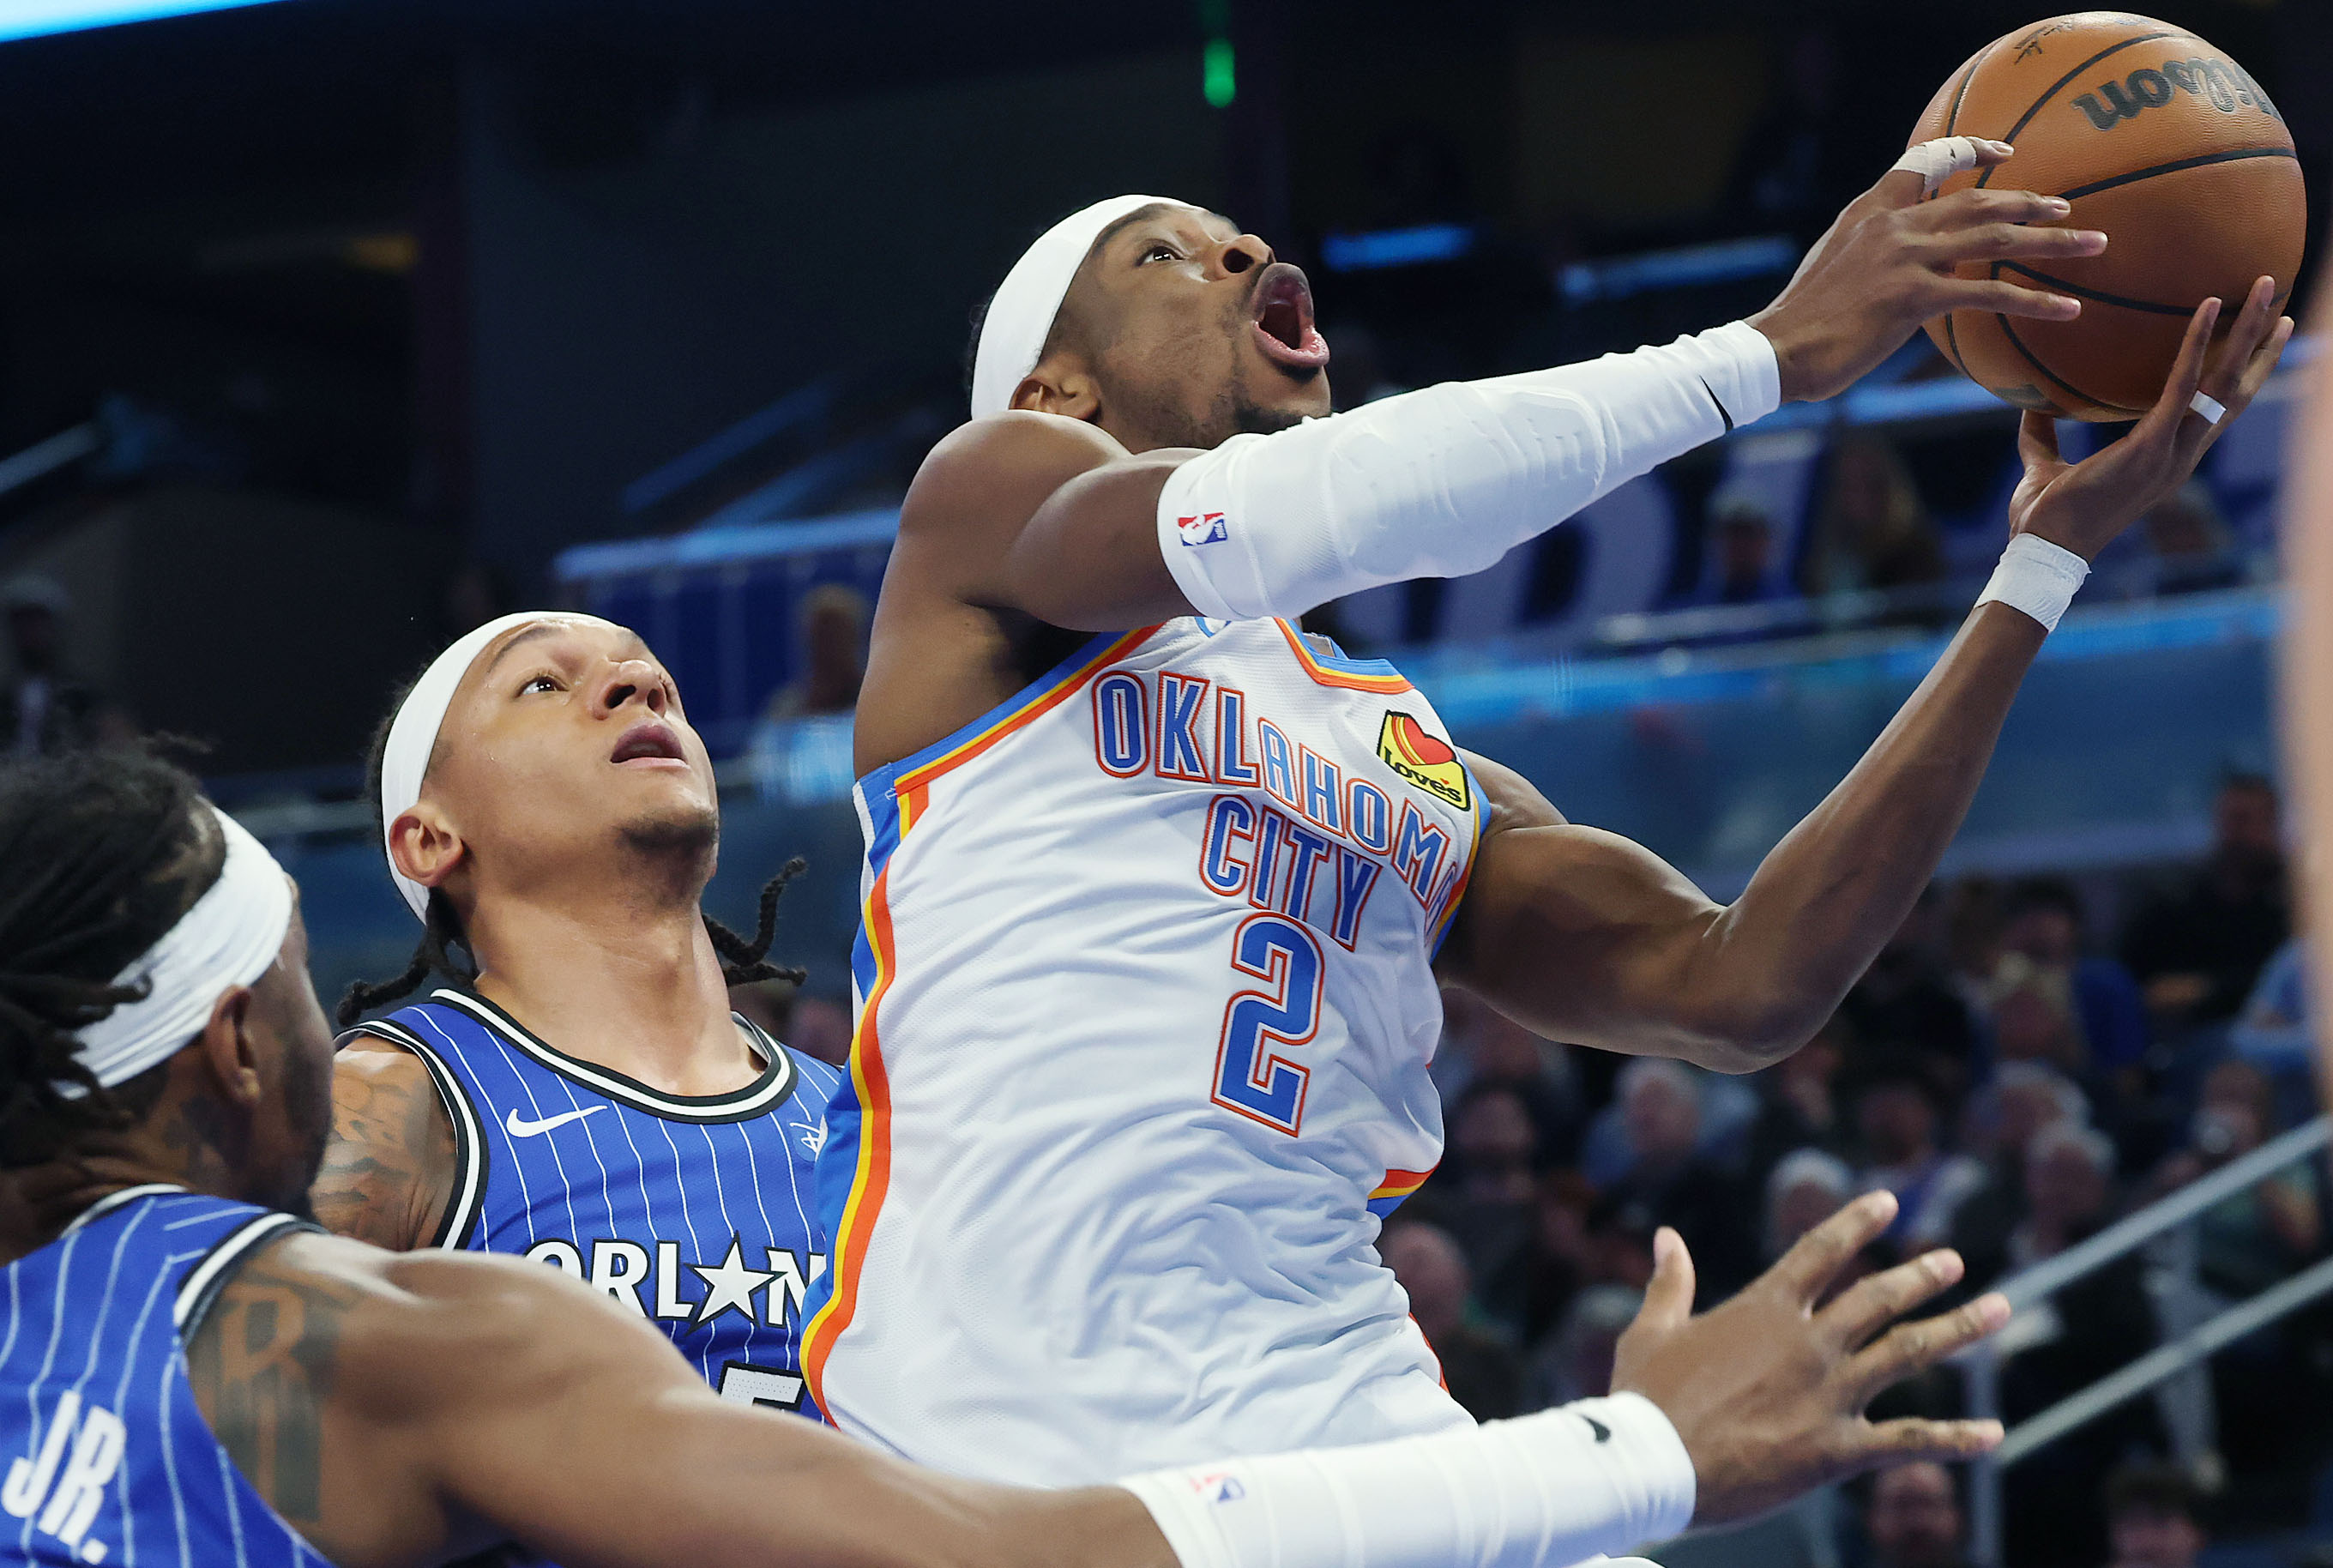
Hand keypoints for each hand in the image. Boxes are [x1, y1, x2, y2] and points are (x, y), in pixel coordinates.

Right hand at [1610, 1192, 2008, 1526]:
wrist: (1654, 1465)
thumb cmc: (1645, 1397)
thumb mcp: (1653, 1331)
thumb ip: (1669, 1282)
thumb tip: (1666, 1236)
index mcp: (1764, 1308)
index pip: (1820, 1251)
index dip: (1856, 1223)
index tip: (1887, 1201)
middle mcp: (1808, 1343)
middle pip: (1878, 1298)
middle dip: (1921, 1276)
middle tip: (1953, 1260)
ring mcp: (1828, 1394)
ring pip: (1908, 1352)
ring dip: (1958, 1329)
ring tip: (1999, 1310)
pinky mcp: (1837, 1448)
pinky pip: (1909, 1440)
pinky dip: (1954, 1438)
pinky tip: (1992, 1435)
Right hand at [1748, 140, 2100, 402]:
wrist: (1776, 350)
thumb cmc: (1801, 324)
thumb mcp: (1834, 271)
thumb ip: (1877, 258)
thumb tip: (1921, 270)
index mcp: (1869, 212)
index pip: (1924, 162)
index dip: (1969, 153)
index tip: (2005, 154)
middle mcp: (1892, 225)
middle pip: (1978, 200)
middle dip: (2030, 201)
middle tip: (2068, 209)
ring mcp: (1905, 257)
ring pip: (1996, 237)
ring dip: (2053, 241)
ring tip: (2093, 245)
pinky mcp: (1914, 296)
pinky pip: (1989, 292)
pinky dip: (2034, 300)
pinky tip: (2067, 309)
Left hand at [2008, 279, 2293, 560]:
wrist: (2043, 550)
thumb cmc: (2043, 518)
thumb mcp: (2043, 467)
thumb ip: (2042, 434)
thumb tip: (2031, 404)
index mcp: (2165, 460)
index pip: (2215, 411)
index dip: (2240, 376)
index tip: (2259, 341)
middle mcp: (2180, 455)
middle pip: (2236, 392)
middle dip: (2262, 346)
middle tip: (2279, 302)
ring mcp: (2172, 452)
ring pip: (2225, 382)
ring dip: (2248, 333)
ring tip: (2266, 288)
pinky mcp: (2152, 446)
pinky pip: (2183, 384)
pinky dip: (2197, 343)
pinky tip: (2211, 306)